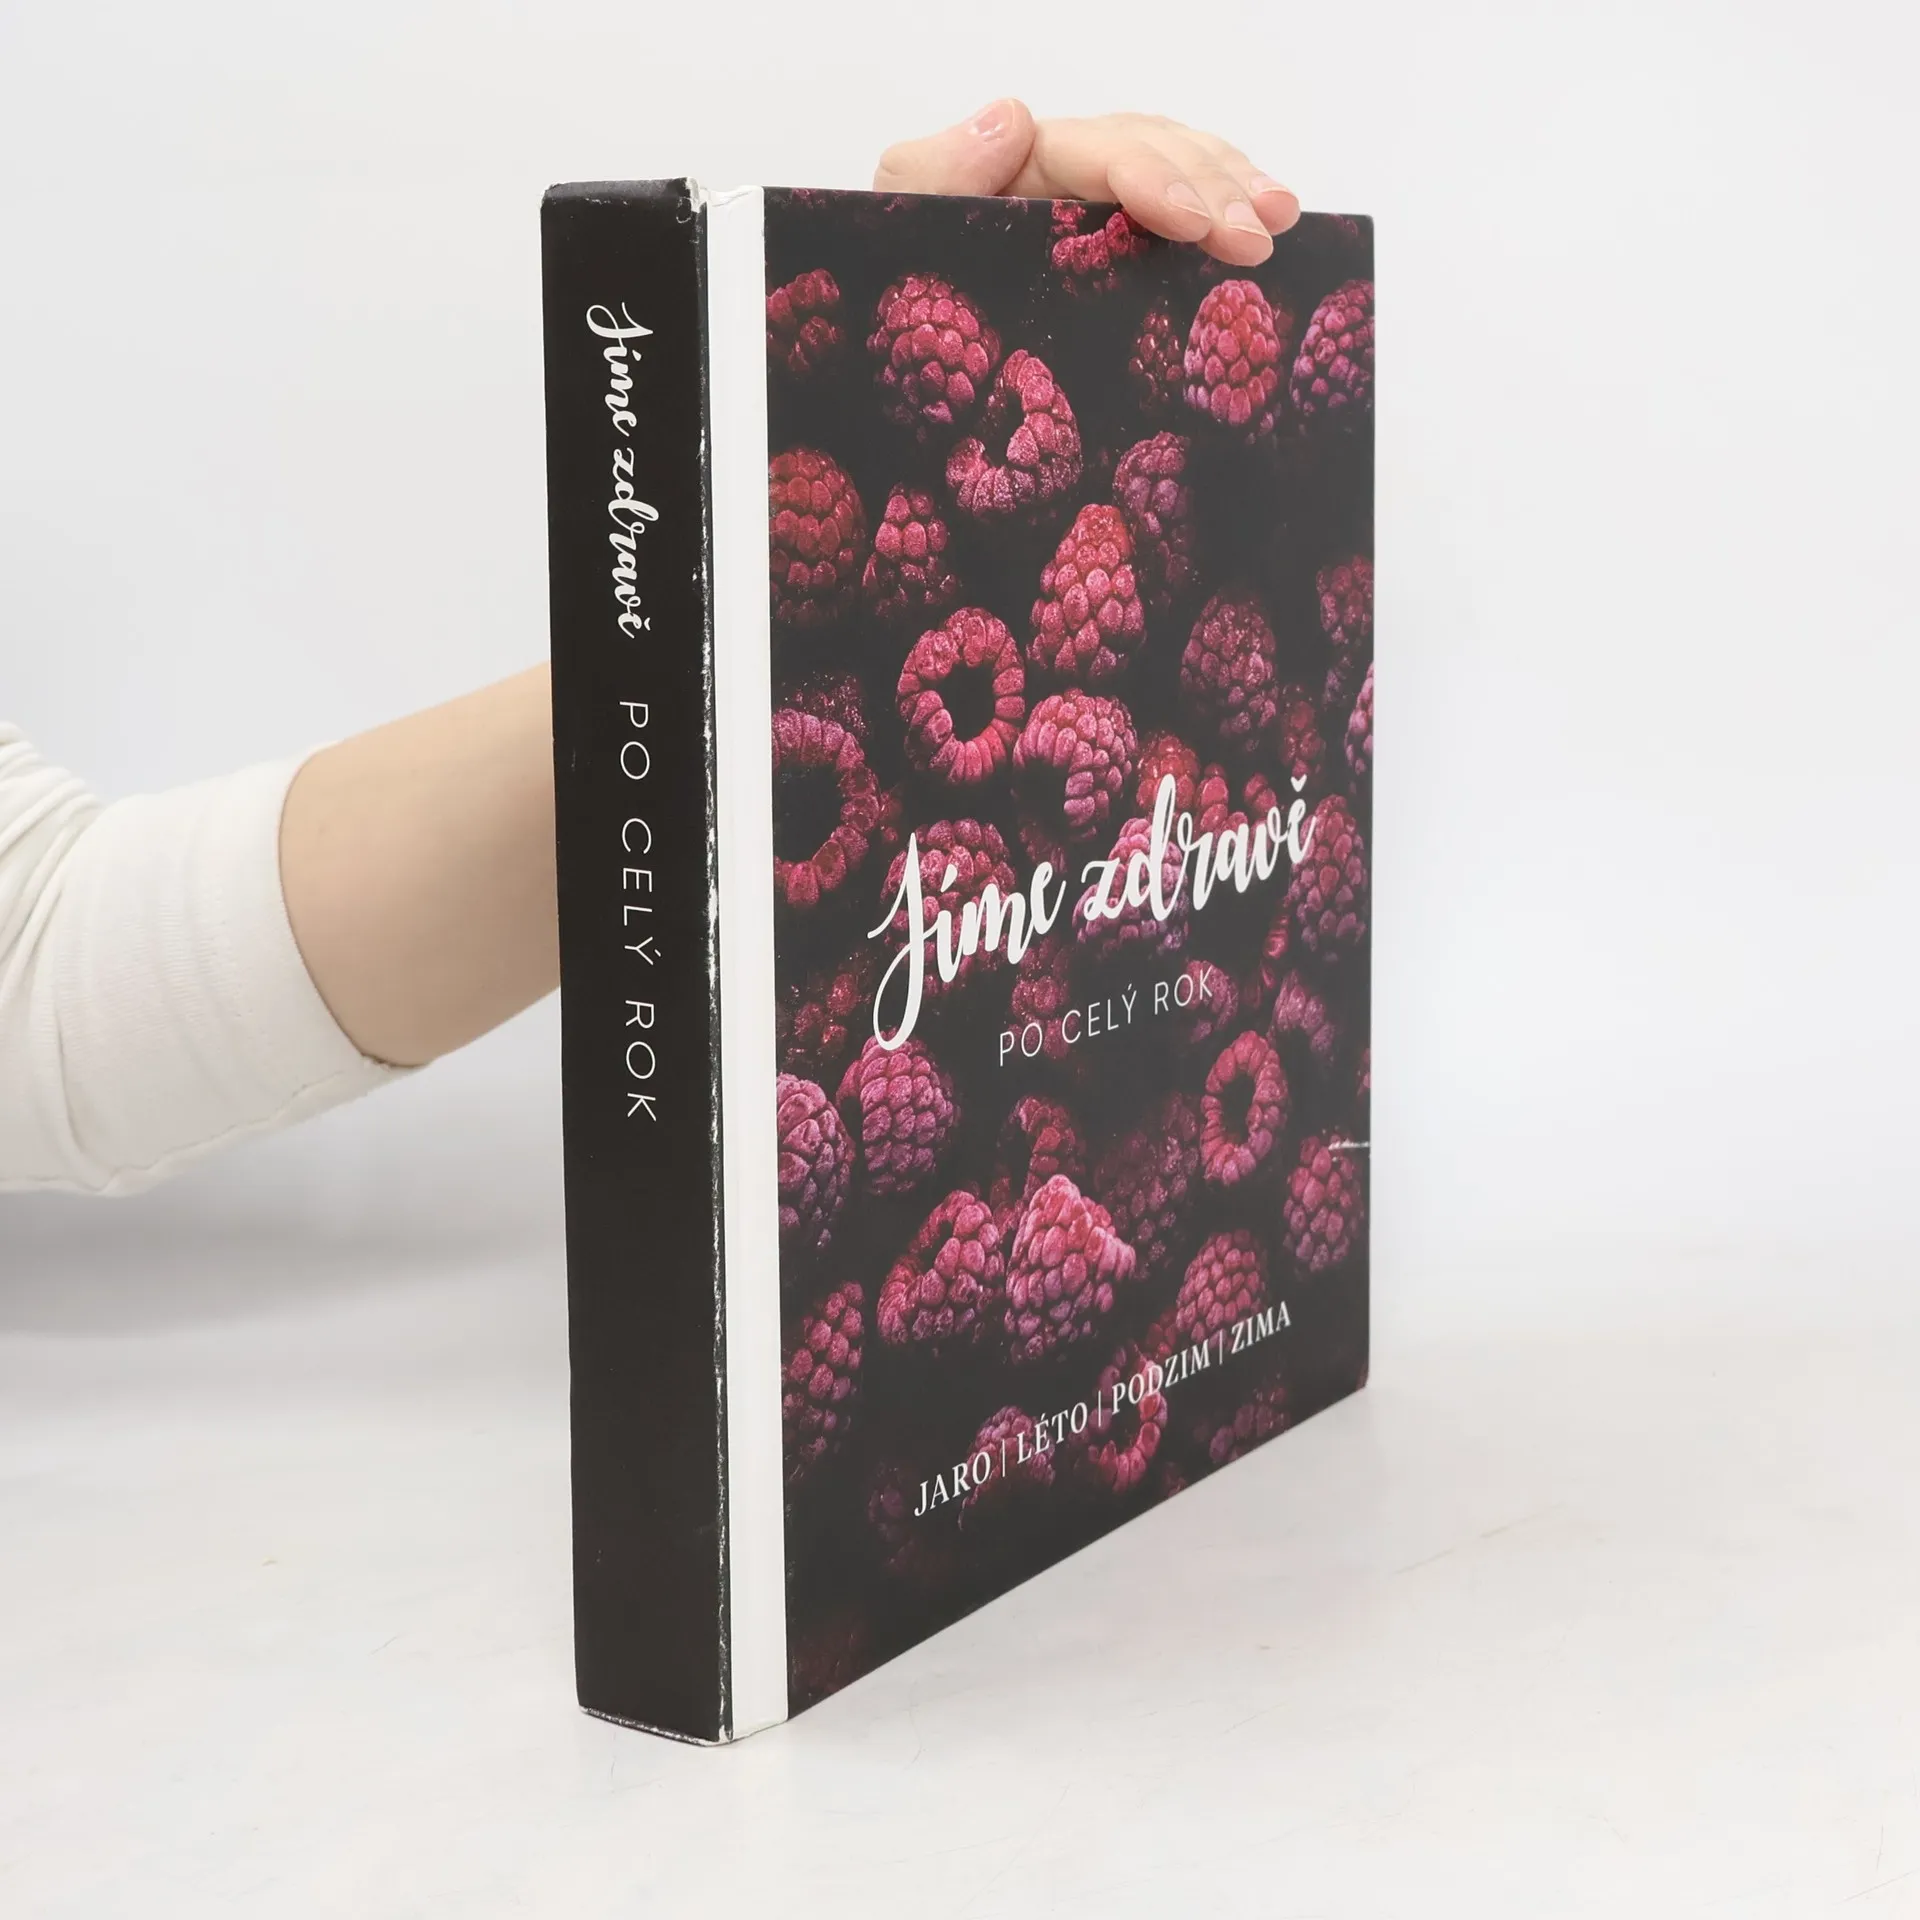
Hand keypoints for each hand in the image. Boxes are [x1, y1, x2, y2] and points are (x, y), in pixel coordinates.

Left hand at [874, 103, 1297, 264]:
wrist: (895, 376)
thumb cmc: (890, 301)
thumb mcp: (894, 231)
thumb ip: (934, 174)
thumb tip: (1015, 114)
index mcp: (1009, 169)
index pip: (1093, 153)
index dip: (1148, 176)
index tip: (1189, 221)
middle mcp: (1056, 176)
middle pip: (1150, 153)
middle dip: (1209, 189)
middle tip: (1256, 236)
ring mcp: (1089, 211)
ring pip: (1176, 167)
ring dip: (1234, 188)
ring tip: (1279, 219)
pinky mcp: (1110, 251)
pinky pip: (1177, 206)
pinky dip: (1226, 207)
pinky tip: (1270, 221)